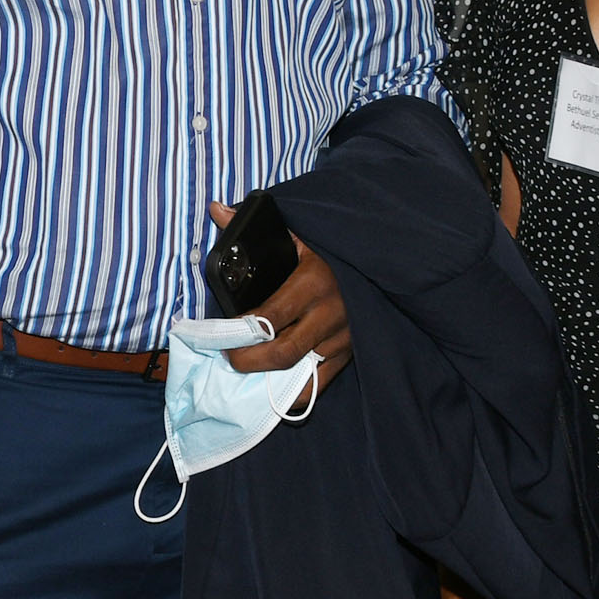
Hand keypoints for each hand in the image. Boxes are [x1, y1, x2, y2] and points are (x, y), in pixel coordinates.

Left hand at [211, 202, 351, 377]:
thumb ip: (253, 226)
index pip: (271, 317)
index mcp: (314, 282)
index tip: (221, 335)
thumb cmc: (331, 245)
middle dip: (249, 361)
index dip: (242, 332)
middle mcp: (331, 315)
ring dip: (270, 379)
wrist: (382, 256)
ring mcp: (343, 338)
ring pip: (301, 373)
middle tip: (228, 358)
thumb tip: (217, 209)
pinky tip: (274, 387)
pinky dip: (295, 389)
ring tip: (247, 374)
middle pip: (283, 353)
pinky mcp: (351, 352)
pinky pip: (320, 382)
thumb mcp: (298, 231)